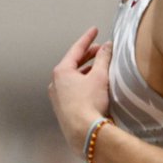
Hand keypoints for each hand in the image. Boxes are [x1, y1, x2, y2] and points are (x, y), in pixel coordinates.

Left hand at [49, 26, 111, 156]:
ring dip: (88, 70)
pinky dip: (85, 83)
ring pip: (74, 77)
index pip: (76, 49)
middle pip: (74, 63)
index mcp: (61, 71)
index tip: (95, 30)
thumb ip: (104, 58)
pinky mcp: (64, 109)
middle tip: (102, 50)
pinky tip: (95, 86)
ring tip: (102, 68)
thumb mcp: (100, 76)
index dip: (87, 38)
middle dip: (89, 56)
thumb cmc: (89, 103)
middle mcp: (56, 83)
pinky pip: (74, 89)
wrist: (83, 132)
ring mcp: (58, 97)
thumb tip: (107, 46)